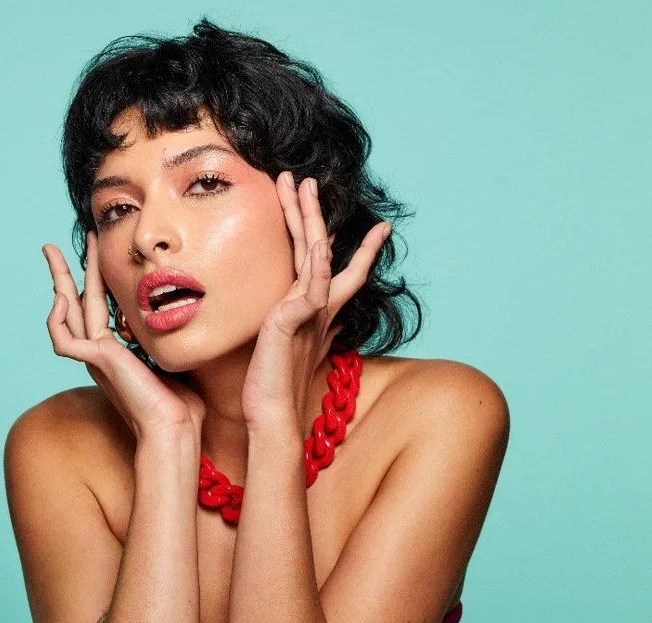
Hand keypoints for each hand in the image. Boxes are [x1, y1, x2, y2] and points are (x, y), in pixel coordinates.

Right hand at [44, 232, 205, 441]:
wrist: (175, 426)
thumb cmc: (181, 403)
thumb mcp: (174, 357)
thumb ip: (168, 335)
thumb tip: (187, 311)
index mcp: (114, 351)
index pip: (96, 307)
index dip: (91, 279)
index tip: (96, 252)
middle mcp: (99, 352)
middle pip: (74, 303)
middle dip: (64, 272)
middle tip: (52, 245)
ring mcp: (95, 357)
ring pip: (65, 312)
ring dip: (57, 280)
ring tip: (50, 251)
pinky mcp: (96, 361)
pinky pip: (63, 339)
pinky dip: (56, 319)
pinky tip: (62, 298)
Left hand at [241, 173, 390, 431]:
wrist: (270, 415)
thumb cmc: (272, 387)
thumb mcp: (288, 349)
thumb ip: (300, 330)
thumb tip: (308, 322)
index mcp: (314, 310)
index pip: (336, 269)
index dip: (357, 247)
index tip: (380, 227)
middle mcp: (316, 307)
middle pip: (321, 249)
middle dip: (314, 212)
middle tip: (309, 179)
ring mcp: (308, 313)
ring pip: (315, 255)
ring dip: (310, 218)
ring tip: (304, 186)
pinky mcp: (294, 323)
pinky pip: (311, 287)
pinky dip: (318, 265)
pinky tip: (319, 244)